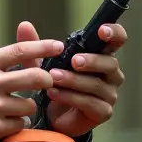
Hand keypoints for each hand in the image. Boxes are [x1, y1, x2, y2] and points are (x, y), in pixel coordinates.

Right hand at [0, 36, 61, 141]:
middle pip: (36, 77)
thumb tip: (24, 53)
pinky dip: (16, 122)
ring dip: (26, 106)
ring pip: (30, 104)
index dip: (43, 47)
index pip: (20, 51)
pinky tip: (4, 120)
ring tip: (12, 107)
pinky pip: (21, 123)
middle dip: (46, 79)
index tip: (58, 46)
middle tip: (45, 82)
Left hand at [14, 20, 126, 136]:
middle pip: (110, 63)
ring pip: (97, 84)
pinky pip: (90, 103)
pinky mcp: (103, 112)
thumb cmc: (55, 84)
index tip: (102, 31)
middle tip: (74, 61)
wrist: (52, 116)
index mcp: (101, 57)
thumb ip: (36, 45)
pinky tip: (54, 93)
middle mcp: (111, 75)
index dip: (114, 33)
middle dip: (92, 61)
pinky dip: (71, 97)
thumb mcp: (42, 63)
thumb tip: (24, 25)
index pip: (116, 41)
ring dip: (74, 80)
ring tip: (53, 77)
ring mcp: (109, 94)